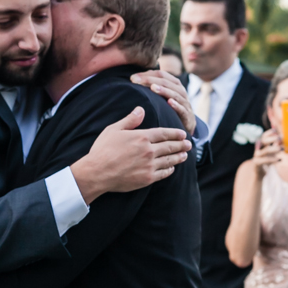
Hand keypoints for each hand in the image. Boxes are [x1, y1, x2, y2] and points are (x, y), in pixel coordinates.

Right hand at [70, 107, 190, 201]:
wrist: (97, 173)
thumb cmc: (103, 150)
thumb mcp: (114, 130)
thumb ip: (130, 120)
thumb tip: (141, 109)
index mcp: (142, 137)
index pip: (164, 133)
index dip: (175, 133)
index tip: (183, 133)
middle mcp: (148, 151)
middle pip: (170, 146)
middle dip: (181, 144)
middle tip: (189, 144)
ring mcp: (149, 166)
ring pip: (169, 160)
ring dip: (179, 157)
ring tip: (185, 155)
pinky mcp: (147, 178)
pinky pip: (163, 173)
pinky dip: (170, 170)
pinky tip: (172, 168)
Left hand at [131, 70, 196, 135]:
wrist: (187, 122)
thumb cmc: (172, 107)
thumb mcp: (164, 95)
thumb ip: (153, 86)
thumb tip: (134, 78)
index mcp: (174, 83)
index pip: (161, 74)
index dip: (147, 74)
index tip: (132, 78)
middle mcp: (180, 90)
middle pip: (165, 82)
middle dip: (150, 80)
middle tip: (135, 81)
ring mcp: (184, 102)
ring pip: (174, 93)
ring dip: (163, 90)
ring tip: (152, 88)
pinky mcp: (187, 114)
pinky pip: (182, 109)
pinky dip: (176, 105)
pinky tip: (169, 103)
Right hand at [251, 129, 281, 173]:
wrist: (258, 172)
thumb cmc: (266, 160)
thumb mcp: (271, 152)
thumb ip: (276, 144)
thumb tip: (283, 136)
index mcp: (262, 144)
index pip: (265, 136)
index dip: (270, 132)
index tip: (276, 130)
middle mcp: (258, 148)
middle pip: (264, 140)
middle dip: (272, 138)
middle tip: (280, 138)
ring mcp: (257, 155)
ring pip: (265, 150)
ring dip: (274, 148)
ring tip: (282, 148)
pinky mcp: (257, 163)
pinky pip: (265, 160)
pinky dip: (273, 159)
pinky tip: (280, 159)